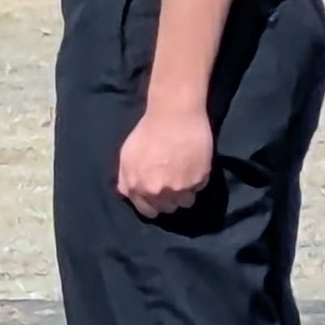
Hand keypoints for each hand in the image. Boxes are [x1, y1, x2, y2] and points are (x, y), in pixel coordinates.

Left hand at [117, 102, 215, 217]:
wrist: (174, 114)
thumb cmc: (148, 131)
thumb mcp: (127, 155)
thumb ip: (126, 179)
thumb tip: (129, 195)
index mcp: (138, 187)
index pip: (148, 211)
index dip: (154, 204)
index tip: (159, 196)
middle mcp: (158, 192)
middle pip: (168, 208)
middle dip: (169, 198)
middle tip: (173, 182)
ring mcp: (180, 188)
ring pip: (186, 202)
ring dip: (185, 192)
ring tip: (184, 174)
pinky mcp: (199, 179)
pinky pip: (199, 188)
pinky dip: (197, 180)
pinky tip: (193, 164)